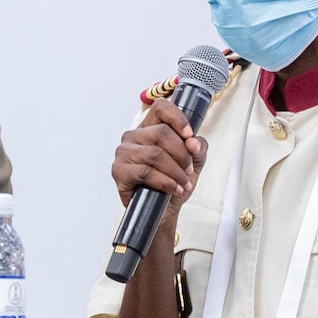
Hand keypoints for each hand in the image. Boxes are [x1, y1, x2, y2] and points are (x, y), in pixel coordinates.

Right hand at [111, 98, 207, 214]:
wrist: (163, 210)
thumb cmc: (174, 181)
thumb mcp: (194, 161)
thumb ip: (198, 147)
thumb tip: (193, 142)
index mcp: (149, 127)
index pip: (160, 107)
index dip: (178, 118)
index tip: (189, 135)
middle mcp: (133, 136)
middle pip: (161, 132)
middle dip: (181, 154)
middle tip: (188, 169)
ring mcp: (124, 153)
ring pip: (155, 154)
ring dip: (175, 171)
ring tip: (183, 183)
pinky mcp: (119, 171)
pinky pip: (146, 172)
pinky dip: (165, 182)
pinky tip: (174, 189)